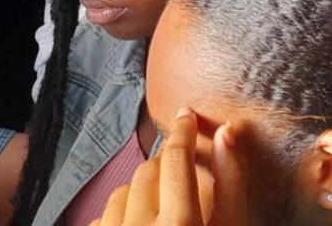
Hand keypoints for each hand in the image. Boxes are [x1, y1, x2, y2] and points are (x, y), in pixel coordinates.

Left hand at [93, 109, 248, 225]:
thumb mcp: (232, 223)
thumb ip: (230, 180)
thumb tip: (227, 129)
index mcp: (179, 223)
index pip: (177, 159)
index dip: (184, 132)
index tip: (187, 116)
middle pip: (148, 173)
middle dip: (165, 164)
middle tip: (180, 169)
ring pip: (120, 193)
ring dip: (139, 190)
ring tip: (159, 201)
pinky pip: (100, 218)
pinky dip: (118, 214)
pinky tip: (136, 221)